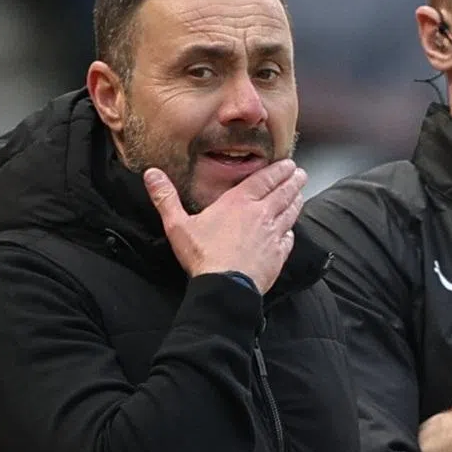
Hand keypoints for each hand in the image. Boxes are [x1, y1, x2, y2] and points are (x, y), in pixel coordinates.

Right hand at [144, 160, 306, 293]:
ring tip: (300, 193)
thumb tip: (151, 174)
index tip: (289, 164)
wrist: (225, 287)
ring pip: (290, 213)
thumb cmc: (203, 256)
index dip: (278, 170)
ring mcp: (272, 235)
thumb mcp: (178, 225)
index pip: (265, 180)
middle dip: (293, 181)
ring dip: (296, 201)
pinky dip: (291, 231)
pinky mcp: (278, 255)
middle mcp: (261, 214)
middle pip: (283, 193)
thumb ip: (166, 198)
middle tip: (300, 173)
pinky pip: (288, 239)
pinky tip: (290, 231)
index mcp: (239, 202)